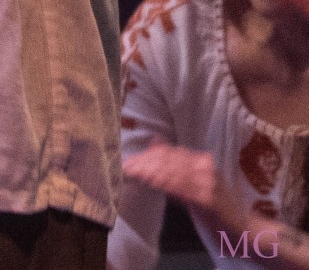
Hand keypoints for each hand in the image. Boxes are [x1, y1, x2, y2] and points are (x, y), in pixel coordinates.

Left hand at [125, 141, 250, 235]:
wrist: (246, 229)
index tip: (128, 161)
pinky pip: (180, 187)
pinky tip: (147, 181)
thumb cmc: (218, 207)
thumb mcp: (196, 182)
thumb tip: (155, 141)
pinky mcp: (207, 198)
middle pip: (167, 160)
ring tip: (129, 172)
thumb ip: (176, 163)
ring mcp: (207, 182)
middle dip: (142, 163)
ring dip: (147, 171)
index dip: (146, 155)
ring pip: (170, 171)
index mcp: (202, 161)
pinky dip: (161, 182)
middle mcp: (205, 168)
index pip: (168, 152)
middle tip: (124, 167)